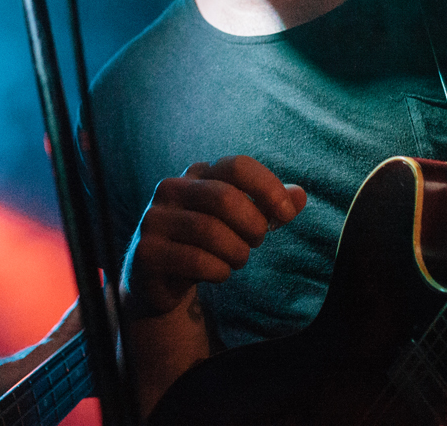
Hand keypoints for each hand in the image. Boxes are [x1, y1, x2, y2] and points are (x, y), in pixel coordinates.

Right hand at [120, 155, 306, 316]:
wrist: (159, 281)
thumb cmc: (207, 244)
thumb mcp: (239, 222)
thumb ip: (268, 207)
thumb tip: (299, 195)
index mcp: (196, 174)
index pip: (237, 166)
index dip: (267, 187)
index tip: (286, 213)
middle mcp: (171, 189)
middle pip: (224, 197)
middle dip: (252, 225)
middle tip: (256, 242)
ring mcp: (154, 219)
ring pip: (211, 232)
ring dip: (237, 252)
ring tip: (237, 259)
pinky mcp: (147, 251)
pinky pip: (196, 261)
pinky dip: (219, 271)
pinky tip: (219, 273)